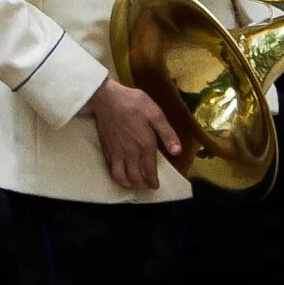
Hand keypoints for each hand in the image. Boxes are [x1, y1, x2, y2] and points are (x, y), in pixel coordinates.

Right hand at [82, 77, 182, 191]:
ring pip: (121, 177)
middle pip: (135, 178)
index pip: (149, 171)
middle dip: (142, 186)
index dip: (153, 181)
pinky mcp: (106, 149)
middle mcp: (130, 153)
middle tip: (147, 186)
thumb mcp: (156, 114)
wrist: (107, 98)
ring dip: (129, 184)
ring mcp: (116, 152)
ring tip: (134, 184)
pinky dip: (117, 176)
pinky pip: (111, 169)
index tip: (156, 185)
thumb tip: (177, 152)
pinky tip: (121, 173)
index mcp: (144, 145)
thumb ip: (167, 134)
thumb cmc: (133, 103)